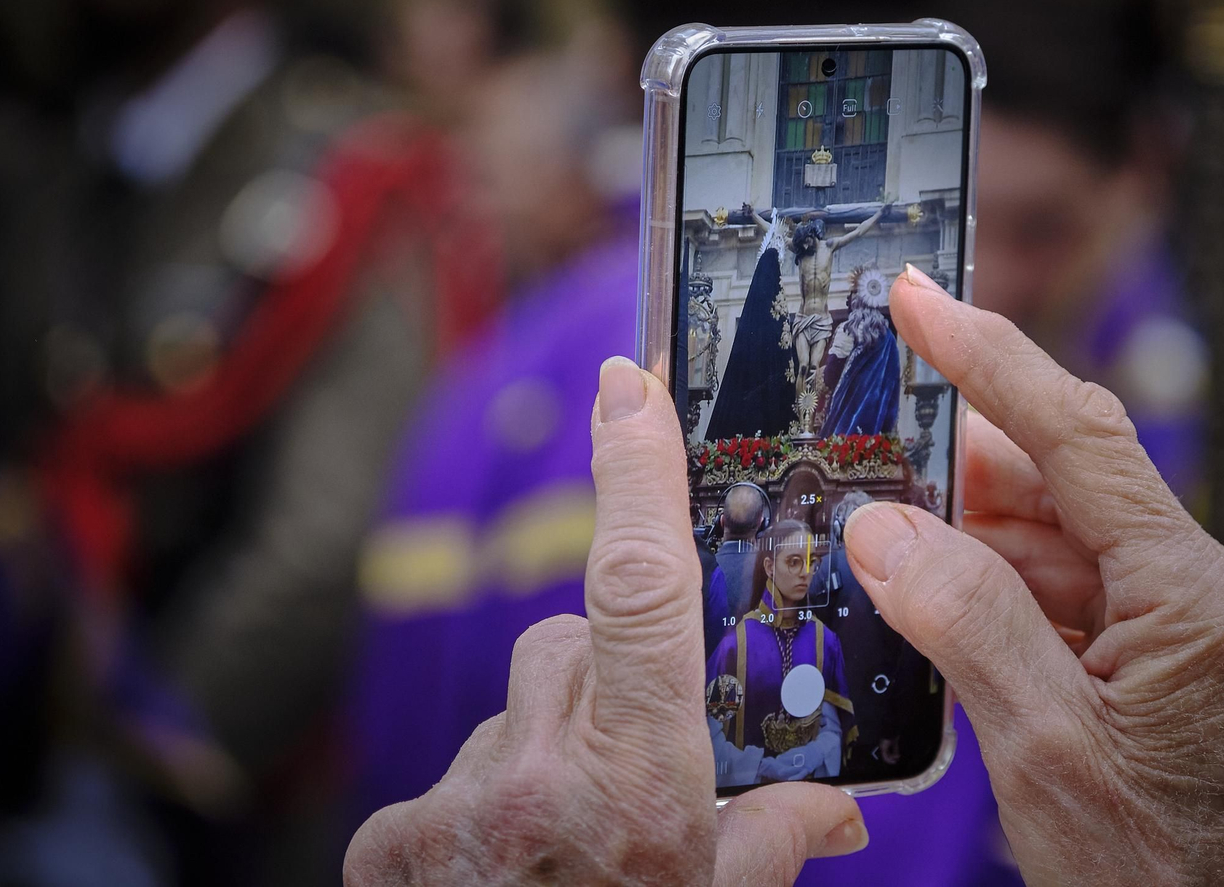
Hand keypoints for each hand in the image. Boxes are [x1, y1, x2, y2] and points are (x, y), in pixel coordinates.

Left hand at [345, 358, 867, 885]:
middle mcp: (538, 779)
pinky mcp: (389, 838)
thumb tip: (835, 810)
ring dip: (553, 740)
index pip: (640, 591)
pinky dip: (492, 795)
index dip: (635, 475)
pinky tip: (511, 863)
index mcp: (641, 785)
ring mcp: (453, 807)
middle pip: (575, 647)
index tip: (630, 384)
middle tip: (644, 760)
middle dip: (613, 675)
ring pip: (518, 707)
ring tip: (575, 837)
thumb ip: (779, 845)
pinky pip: (457, 769)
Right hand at [842, 265, 1223, 884]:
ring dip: (958, 533)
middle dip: (953, 461)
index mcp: (1188, 592)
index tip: (921, 300)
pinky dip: (979, 589)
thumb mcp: (1046, 749)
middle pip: (1056, 482)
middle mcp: (1184, 591)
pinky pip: (1046, 595)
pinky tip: (920, 596)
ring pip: (1042, 539)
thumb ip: (966, 623)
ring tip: (872, 525)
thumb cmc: (1152, 874)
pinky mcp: (1134, 663)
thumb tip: (884, 527)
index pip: (1080, 438)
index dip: (991, 359)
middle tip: (860, 437)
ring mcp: (1161, 627)